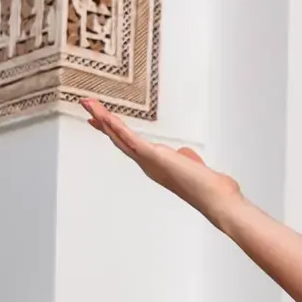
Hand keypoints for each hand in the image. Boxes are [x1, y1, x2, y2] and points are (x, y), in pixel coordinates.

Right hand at [77, 96, 239, 216]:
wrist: (215, 198)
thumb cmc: (207, 186)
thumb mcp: (192, 165)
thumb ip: (185, 158)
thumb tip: (183, 154)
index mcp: (154, 164)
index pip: (129, 144)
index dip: (114, 131)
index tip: (101, 120)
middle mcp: (147, 163)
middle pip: (119, 139)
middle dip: (102, 121)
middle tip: (87, 104)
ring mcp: (148, 161)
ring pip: (120, 137)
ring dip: (103, 119)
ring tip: (89, 104)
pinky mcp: (154, 156)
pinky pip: (131, 139)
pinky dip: (117, 127)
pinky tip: (106, 116)